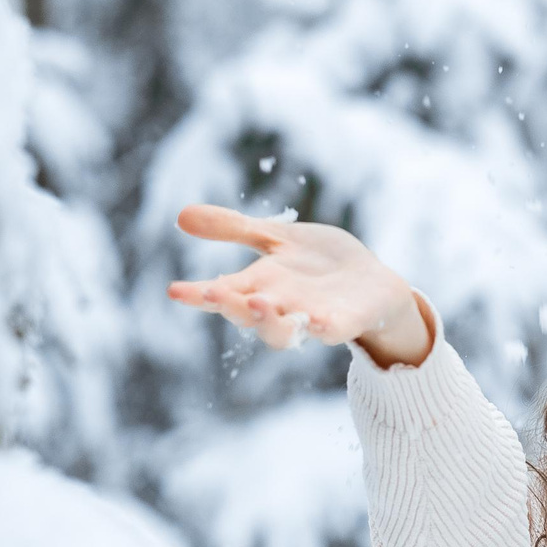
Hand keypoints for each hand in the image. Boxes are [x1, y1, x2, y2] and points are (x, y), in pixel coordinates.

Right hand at [165, 204, 433, 366]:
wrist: (372, 283)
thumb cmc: (320, 264)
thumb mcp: (276, 238)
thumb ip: (234, 229)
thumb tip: (181, 215)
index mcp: (260, 285)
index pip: (222, 293)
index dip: (198, 294)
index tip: (174, 290)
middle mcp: (281, 306)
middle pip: (248, 315)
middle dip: (230, 306)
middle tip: (213, 294)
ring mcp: (310, 317)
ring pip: (283, 331)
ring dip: (269, 321)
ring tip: (259, 303)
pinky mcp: (344, 322)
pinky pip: (331, 331)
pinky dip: (323, 328)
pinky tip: (318, 322)